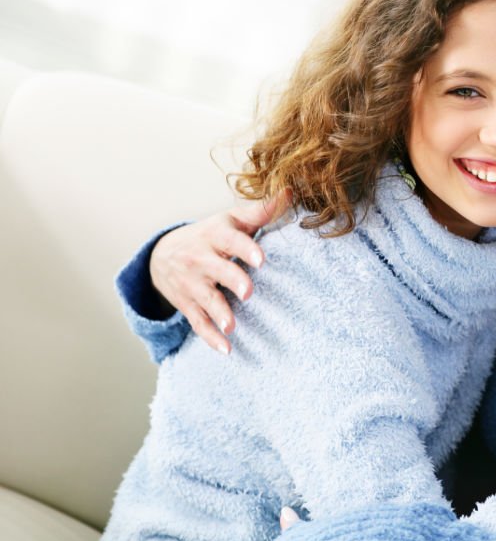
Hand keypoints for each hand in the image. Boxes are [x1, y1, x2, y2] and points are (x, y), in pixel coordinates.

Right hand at [149, 191, 289, 352]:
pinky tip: (226, 349)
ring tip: (232, 326)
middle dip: (231, 280)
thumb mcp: (231, 220)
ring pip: (205, 300)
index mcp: (215, 235)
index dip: (245, 248)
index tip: (261, 259)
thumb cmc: (210, 235)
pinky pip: (198, 322)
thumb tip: (289, 191)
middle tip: (248, 292)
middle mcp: (200, 259)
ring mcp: (192, 284)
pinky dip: (210, 337)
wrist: (161, 254)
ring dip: (218, 313)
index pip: (230, 239)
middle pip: (216, 270)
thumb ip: (261, 210)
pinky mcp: (187, 304)